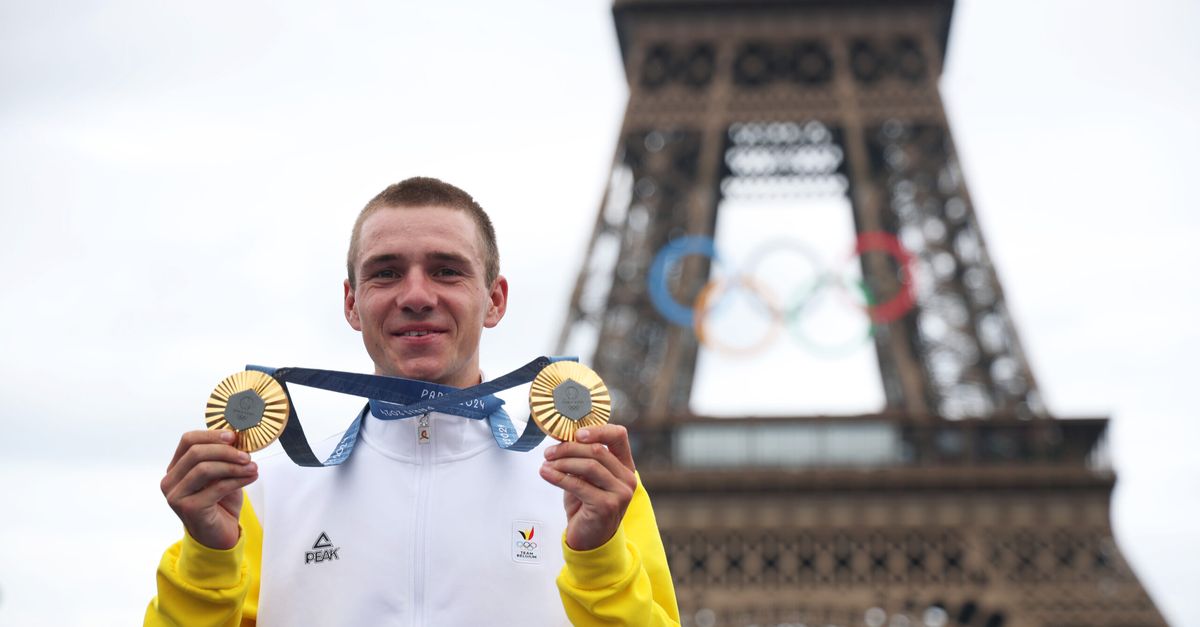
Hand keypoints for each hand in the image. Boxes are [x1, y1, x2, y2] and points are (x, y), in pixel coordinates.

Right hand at [160, 430, 257, 549]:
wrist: (219, 534)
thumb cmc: (220, 501)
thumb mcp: (221, 473)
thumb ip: (222, 456)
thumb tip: (236, 435)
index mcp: (175, 468)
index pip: (188, 440)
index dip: (211, 435)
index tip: (233, 436)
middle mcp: (170, 481)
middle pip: (196, 453)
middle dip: (226, 451)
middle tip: (247, 455)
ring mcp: (176, 496)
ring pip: (205, 469)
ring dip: (234, 466)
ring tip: (253, 467)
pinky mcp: (189, 508)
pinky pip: (217, 487)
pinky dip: (238, 479)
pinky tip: (251, 477)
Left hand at [540, 424, 636, 550]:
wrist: (589, 540)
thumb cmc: (586, 505)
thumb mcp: (585, 478)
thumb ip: (581, 459)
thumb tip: (562, 438)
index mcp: (625, 466)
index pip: (618, 436)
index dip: (597, 430)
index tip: (576, 434)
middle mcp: (628, 478)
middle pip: (598, 450)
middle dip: (569, 448)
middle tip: (549, 452)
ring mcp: (620, 493)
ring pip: (589, 465)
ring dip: (562, 462)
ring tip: (546, 464)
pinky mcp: (607, 506)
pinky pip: (578, 485)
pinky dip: (558, 477)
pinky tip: (546, 473)